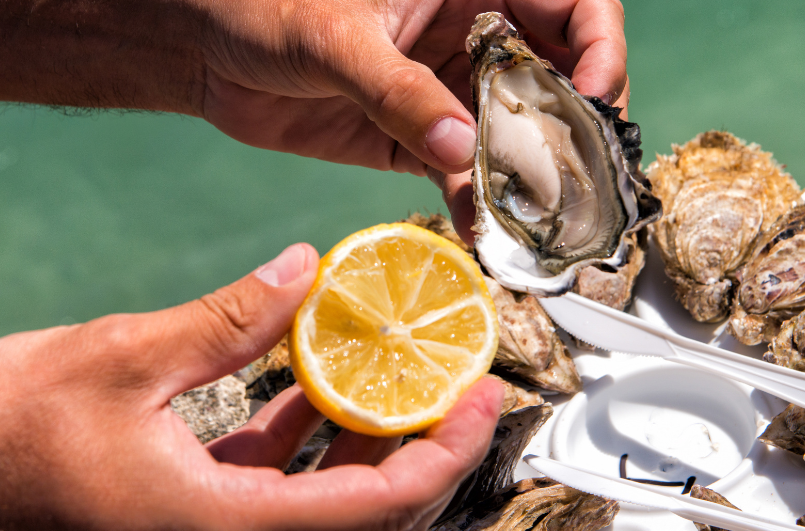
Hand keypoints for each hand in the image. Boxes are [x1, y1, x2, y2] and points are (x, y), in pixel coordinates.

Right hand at [0, 244, 503, 530]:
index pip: (372, 508)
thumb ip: (228, 319)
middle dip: (426, 465)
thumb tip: (304, 273)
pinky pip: (271, 507)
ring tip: (398, 386)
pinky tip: (309, 392)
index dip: (441, 456)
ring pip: (325, 526)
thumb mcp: (125, 356)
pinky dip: (305, 457)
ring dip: (370, 461)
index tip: (480, 401)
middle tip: (459, 394)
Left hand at [196, 0, 628, 178]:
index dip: (600, 43)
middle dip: (577, 124)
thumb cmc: (264, 8)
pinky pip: (464, 174)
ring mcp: (448, 88)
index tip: (596, 93)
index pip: (572, 2)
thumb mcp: (336, 39)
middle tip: (583, 173)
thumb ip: (398, 91)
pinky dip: (477, 205)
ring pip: (517, 132)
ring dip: (533, 176)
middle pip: (558, 74)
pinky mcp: (418, 139)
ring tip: (541, 217)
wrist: (204, 51)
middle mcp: (471, 32)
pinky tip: (485, 234)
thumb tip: (461, 145)